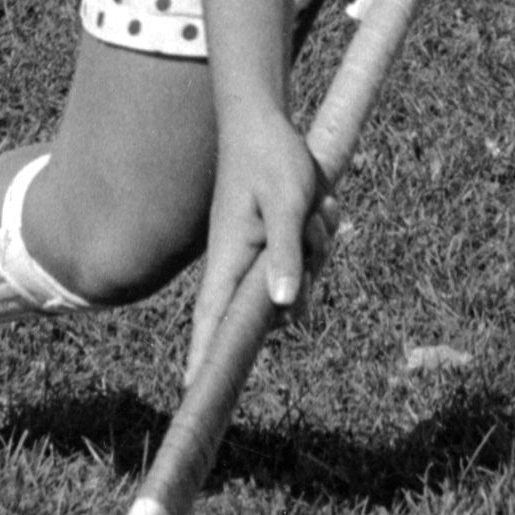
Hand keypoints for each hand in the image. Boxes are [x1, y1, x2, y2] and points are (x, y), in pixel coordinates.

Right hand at [185, 111, 337, 383]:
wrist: (268, 123)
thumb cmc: (270, 161)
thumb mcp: (287, 205)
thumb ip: (286, 254)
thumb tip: (285, 306)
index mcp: (230, 259)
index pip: (210, 319)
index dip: (203, 355)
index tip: (193, 391)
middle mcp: (242, 263)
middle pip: (276, 306)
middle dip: (305, 275)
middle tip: (308, 226)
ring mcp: (262, 253)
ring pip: (302, 278)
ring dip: (318, 247)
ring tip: (312, 205)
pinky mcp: (280, 242)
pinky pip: (312, 256)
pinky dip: (321, 232)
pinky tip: (319, 203)